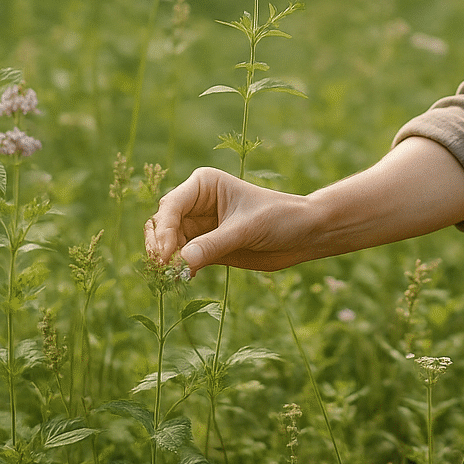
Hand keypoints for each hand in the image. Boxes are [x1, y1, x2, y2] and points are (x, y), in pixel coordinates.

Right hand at [145, 166, 313, 276]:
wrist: (305, 234)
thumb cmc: (280, 218)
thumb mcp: (247, 229)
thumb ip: (214, 244)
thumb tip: (180, 261)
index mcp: (204, 184)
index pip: (171, 205)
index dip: (164, 230)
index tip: (166, 255)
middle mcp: (196, 203)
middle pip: (162, 224)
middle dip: (159, 246)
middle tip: (163, 269)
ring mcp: (199, 227)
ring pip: (167, 244)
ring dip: (166, 261)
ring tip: (173, 277)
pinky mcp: (205, 248)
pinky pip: (180, 259)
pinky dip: (177, 270)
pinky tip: (185, 279)